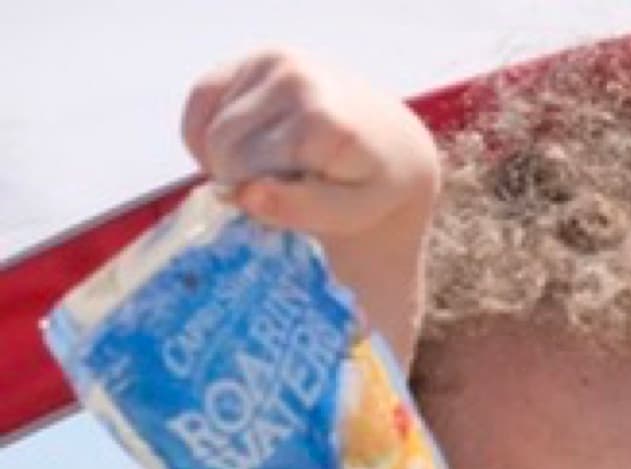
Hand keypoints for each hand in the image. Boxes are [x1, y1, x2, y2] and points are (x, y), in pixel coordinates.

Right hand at [181, 49, 437, 239]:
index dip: (256, 198)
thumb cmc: (370, 186)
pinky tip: (244, 149)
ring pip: (208, 126)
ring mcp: (274, 60)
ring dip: (228, 158)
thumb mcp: (349, 213)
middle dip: (241, 178)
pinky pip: (202, 99)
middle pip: (223, 145)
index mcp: (322, 120)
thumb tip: (245, 192)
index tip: (292, 203)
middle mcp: (296, 78)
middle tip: (282, 188)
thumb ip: (299, 209)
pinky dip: (210, 134)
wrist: (394, 145)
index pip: (247, 170)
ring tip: (274, 168)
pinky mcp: (256, 58)